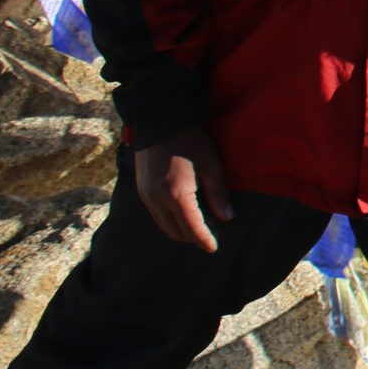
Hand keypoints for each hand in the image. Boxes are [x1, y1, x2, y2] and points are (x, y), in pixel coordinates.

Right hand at [136, 126, 232, 252]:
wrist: (160, 120)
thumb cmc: (191, 141)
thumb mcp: (211, 165)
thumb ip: (218, 194)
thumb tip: (227, 218)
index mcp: (176, 195)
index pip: (192, 228)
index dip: (204, 240)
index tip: (214, 248)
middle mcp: (157, 200)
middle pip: (175, 231)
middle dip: (193, 237)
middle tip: (210, 235)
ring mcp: (146, 196)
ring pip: (163, 225)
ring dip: (180, 230)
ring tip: (199, 226)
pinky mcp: (141, 190)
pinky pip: (156, 214)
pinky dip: (170, 219)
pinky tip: (183, 213)